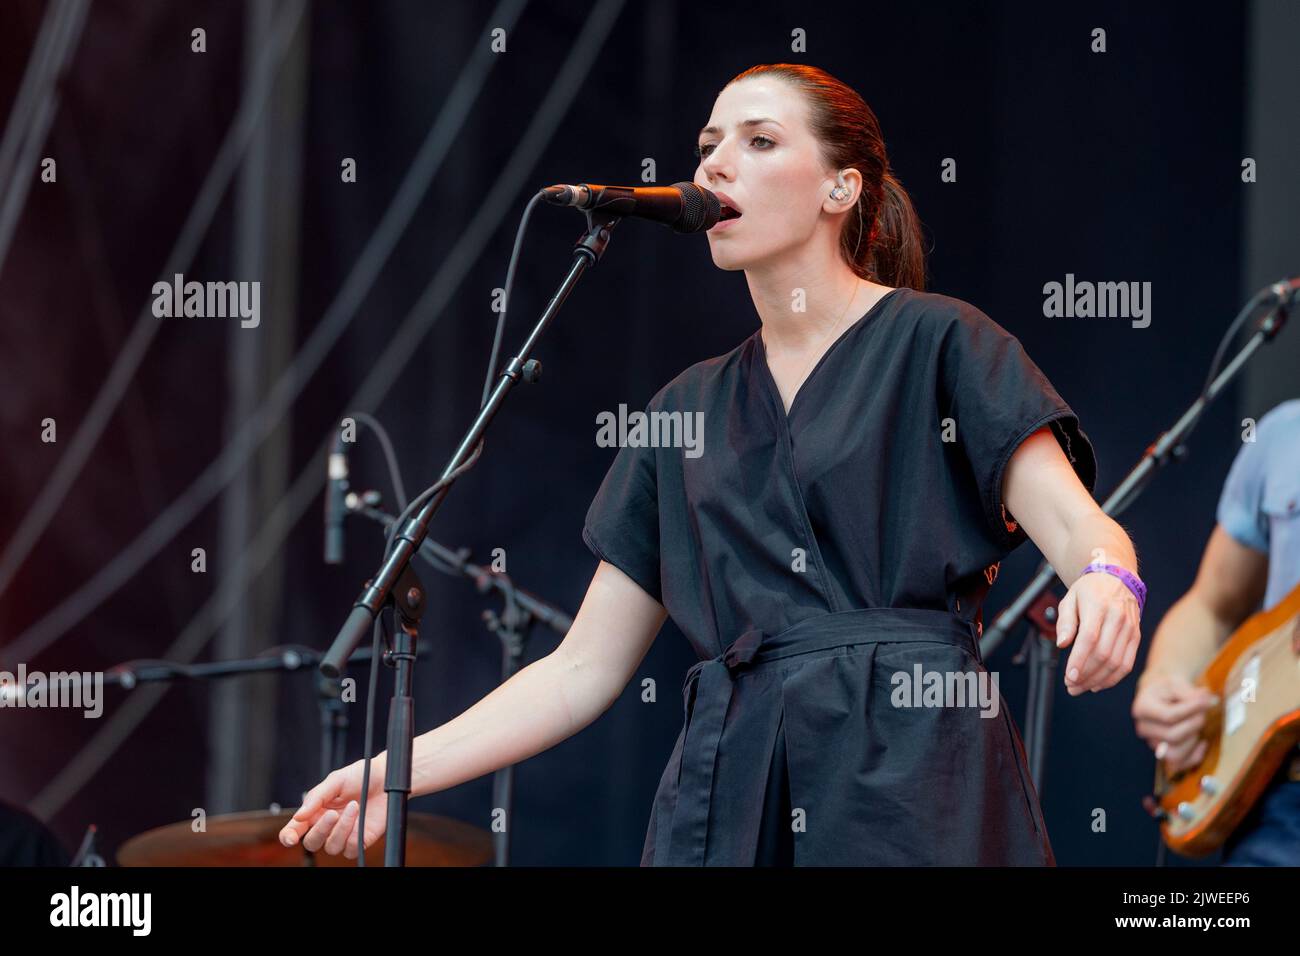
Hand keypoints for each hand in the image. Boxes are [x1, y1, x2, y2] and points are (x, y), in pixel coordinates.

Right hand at [278, 757, 387, 859]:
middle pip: (312, 843)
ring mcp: (343, 835)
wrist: (385, 777)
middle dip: (320, 831)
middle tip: (332, 814)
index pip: (295, 830)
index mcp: (316, 811)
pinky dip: (353, 836)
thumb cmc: (359, 776)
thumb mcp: (335, 780)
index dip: (288, 836)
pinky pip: (349, 850)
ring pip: (331, 847)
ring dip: (341, 829)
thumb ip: (315, 798)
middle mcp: (327, 826)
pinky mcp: (360, 840)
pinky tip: (360, 820)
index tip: (290, 838)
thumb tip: (299, 816)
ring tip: (354, 807)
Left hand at [1054, 569, 1141, 694]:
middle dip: (1086, 675)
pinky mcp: (1136, 637)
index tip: (1069, 676)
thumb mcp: (1070, 598)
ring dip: (1097, 680)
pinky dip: (1113, 678)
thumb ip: (1065, 621)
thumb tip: (1062, 644)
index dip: (1080, 660)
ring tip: (1080, 688)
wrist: (1117, 578)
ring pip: (1117, 663)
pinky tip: (1097, 684)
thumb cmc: (1089, 590)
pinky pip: (1127, 663)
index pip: (1090, 638)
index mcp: (1099, 606)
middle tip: (1070, 686)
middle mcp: (1118, 618)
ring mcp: (1130, 629)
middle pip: (1104, 654)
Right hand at [1132, 673, 1217, 772]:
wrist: (1161, 694)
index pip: (1169, 716)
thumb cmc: (1168, 688)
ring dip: (1193, 739)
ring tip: (1197, 723)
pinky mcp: (1164, 752)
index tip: (1207, 700)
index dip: (1192, 710)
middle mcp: (1143, 728)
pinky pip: (1181, 764)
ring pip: (1176, 753)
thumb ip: (1191, 693)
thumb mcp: (1176, 682)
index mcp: (1142, 709)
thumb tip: (1210, 701)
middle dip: (1194, 723)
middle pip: (1173, 736)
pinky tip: (1202, 742)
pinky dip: (1195, 756)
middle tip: (1203, 710)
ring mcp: (1152, 742)